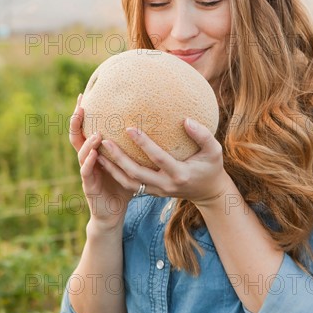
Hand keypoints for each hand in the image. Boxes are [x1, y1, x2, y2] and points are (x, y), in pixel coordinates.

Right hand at [69, 94, 129, 230]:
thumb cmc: (122, 185)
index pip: (85, 127)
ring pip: (81, 152)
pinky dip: (89, 162)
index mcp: (94, 151)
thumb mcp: (129, 162)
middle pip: (77, 135)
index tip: (84, 94)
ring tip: (97, 132)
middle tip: (81, 105)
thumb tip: (155, 126)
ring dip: (88, 141)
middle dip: (76, 121)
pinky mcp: (88, 185)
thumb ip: (134, 146)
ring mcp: (86, 172)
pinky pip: (86, 172)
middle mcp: (87, 158)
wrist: (113, 212)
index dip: (82, 113)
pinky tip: (94, 154)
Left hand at [96, 118, 230, 206]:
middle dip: (119, 158)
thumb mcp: (214, 151)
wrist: (208, 192)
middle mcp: (165, 185)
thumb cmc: (211, 166)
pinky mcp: (150, 192)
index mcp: (180, 174)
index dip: (143, 144)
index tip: (129, 128)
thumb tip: (185, 120)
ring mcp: (156, 191)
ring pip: (128, 182)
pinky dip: (115, 174)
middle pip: (136, 174)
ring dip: (112, 168)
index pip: (158, 158)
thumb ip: (202, 135)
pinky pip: (129, 185)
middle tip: (104, 141)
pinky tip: (104, 160)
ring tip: (97, 152)